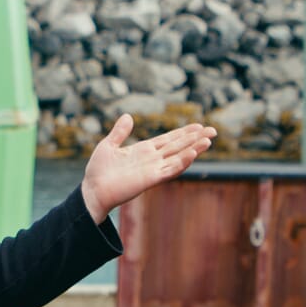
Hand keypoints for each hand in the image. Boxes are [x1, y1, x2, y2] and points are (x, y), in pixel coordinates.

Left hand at [80, 114, 215, 222]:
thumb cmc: (98, 171)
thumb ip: (120, 132)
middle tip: (213, 130)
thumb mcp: (108, 145)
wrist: (92, 190)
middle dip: (195, 138)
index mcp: (143, 150)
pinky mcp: (150, 179)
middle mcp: (152, 159)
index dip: (184, 132)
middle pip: (178, 146)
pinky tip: (192, 154)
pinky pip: (169, 170)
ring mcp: (152, 169)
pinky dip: (181, 162)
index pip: (168, 139)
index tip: (199, 125)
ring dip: (193, 149)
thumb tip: (128, 116)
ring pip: (178, 157)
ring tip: (208, 140)